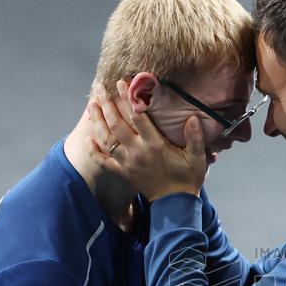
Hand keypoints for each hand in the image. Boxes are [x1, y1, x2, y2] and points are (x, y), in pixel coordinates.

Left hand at [86, 81, 207, 200]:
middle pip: (116, 124)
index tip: (122, 82)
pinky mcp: (123, 173)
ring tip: (91, 104)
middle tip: (100, 87)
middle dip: (107, 104)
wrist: (175, 204)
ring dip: (97, 120)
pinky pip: (104, 162)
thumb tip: (192, 118)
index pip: (138, 116)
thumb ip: (195, 137)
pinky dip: (94, 151)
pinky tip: (88, 139)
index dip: (129, 97)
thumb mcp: (197, 158)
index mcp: (155, 145)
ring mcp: (127, 163)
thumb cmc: (187, 178)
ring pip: (107, 139)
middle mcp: (137, 152)